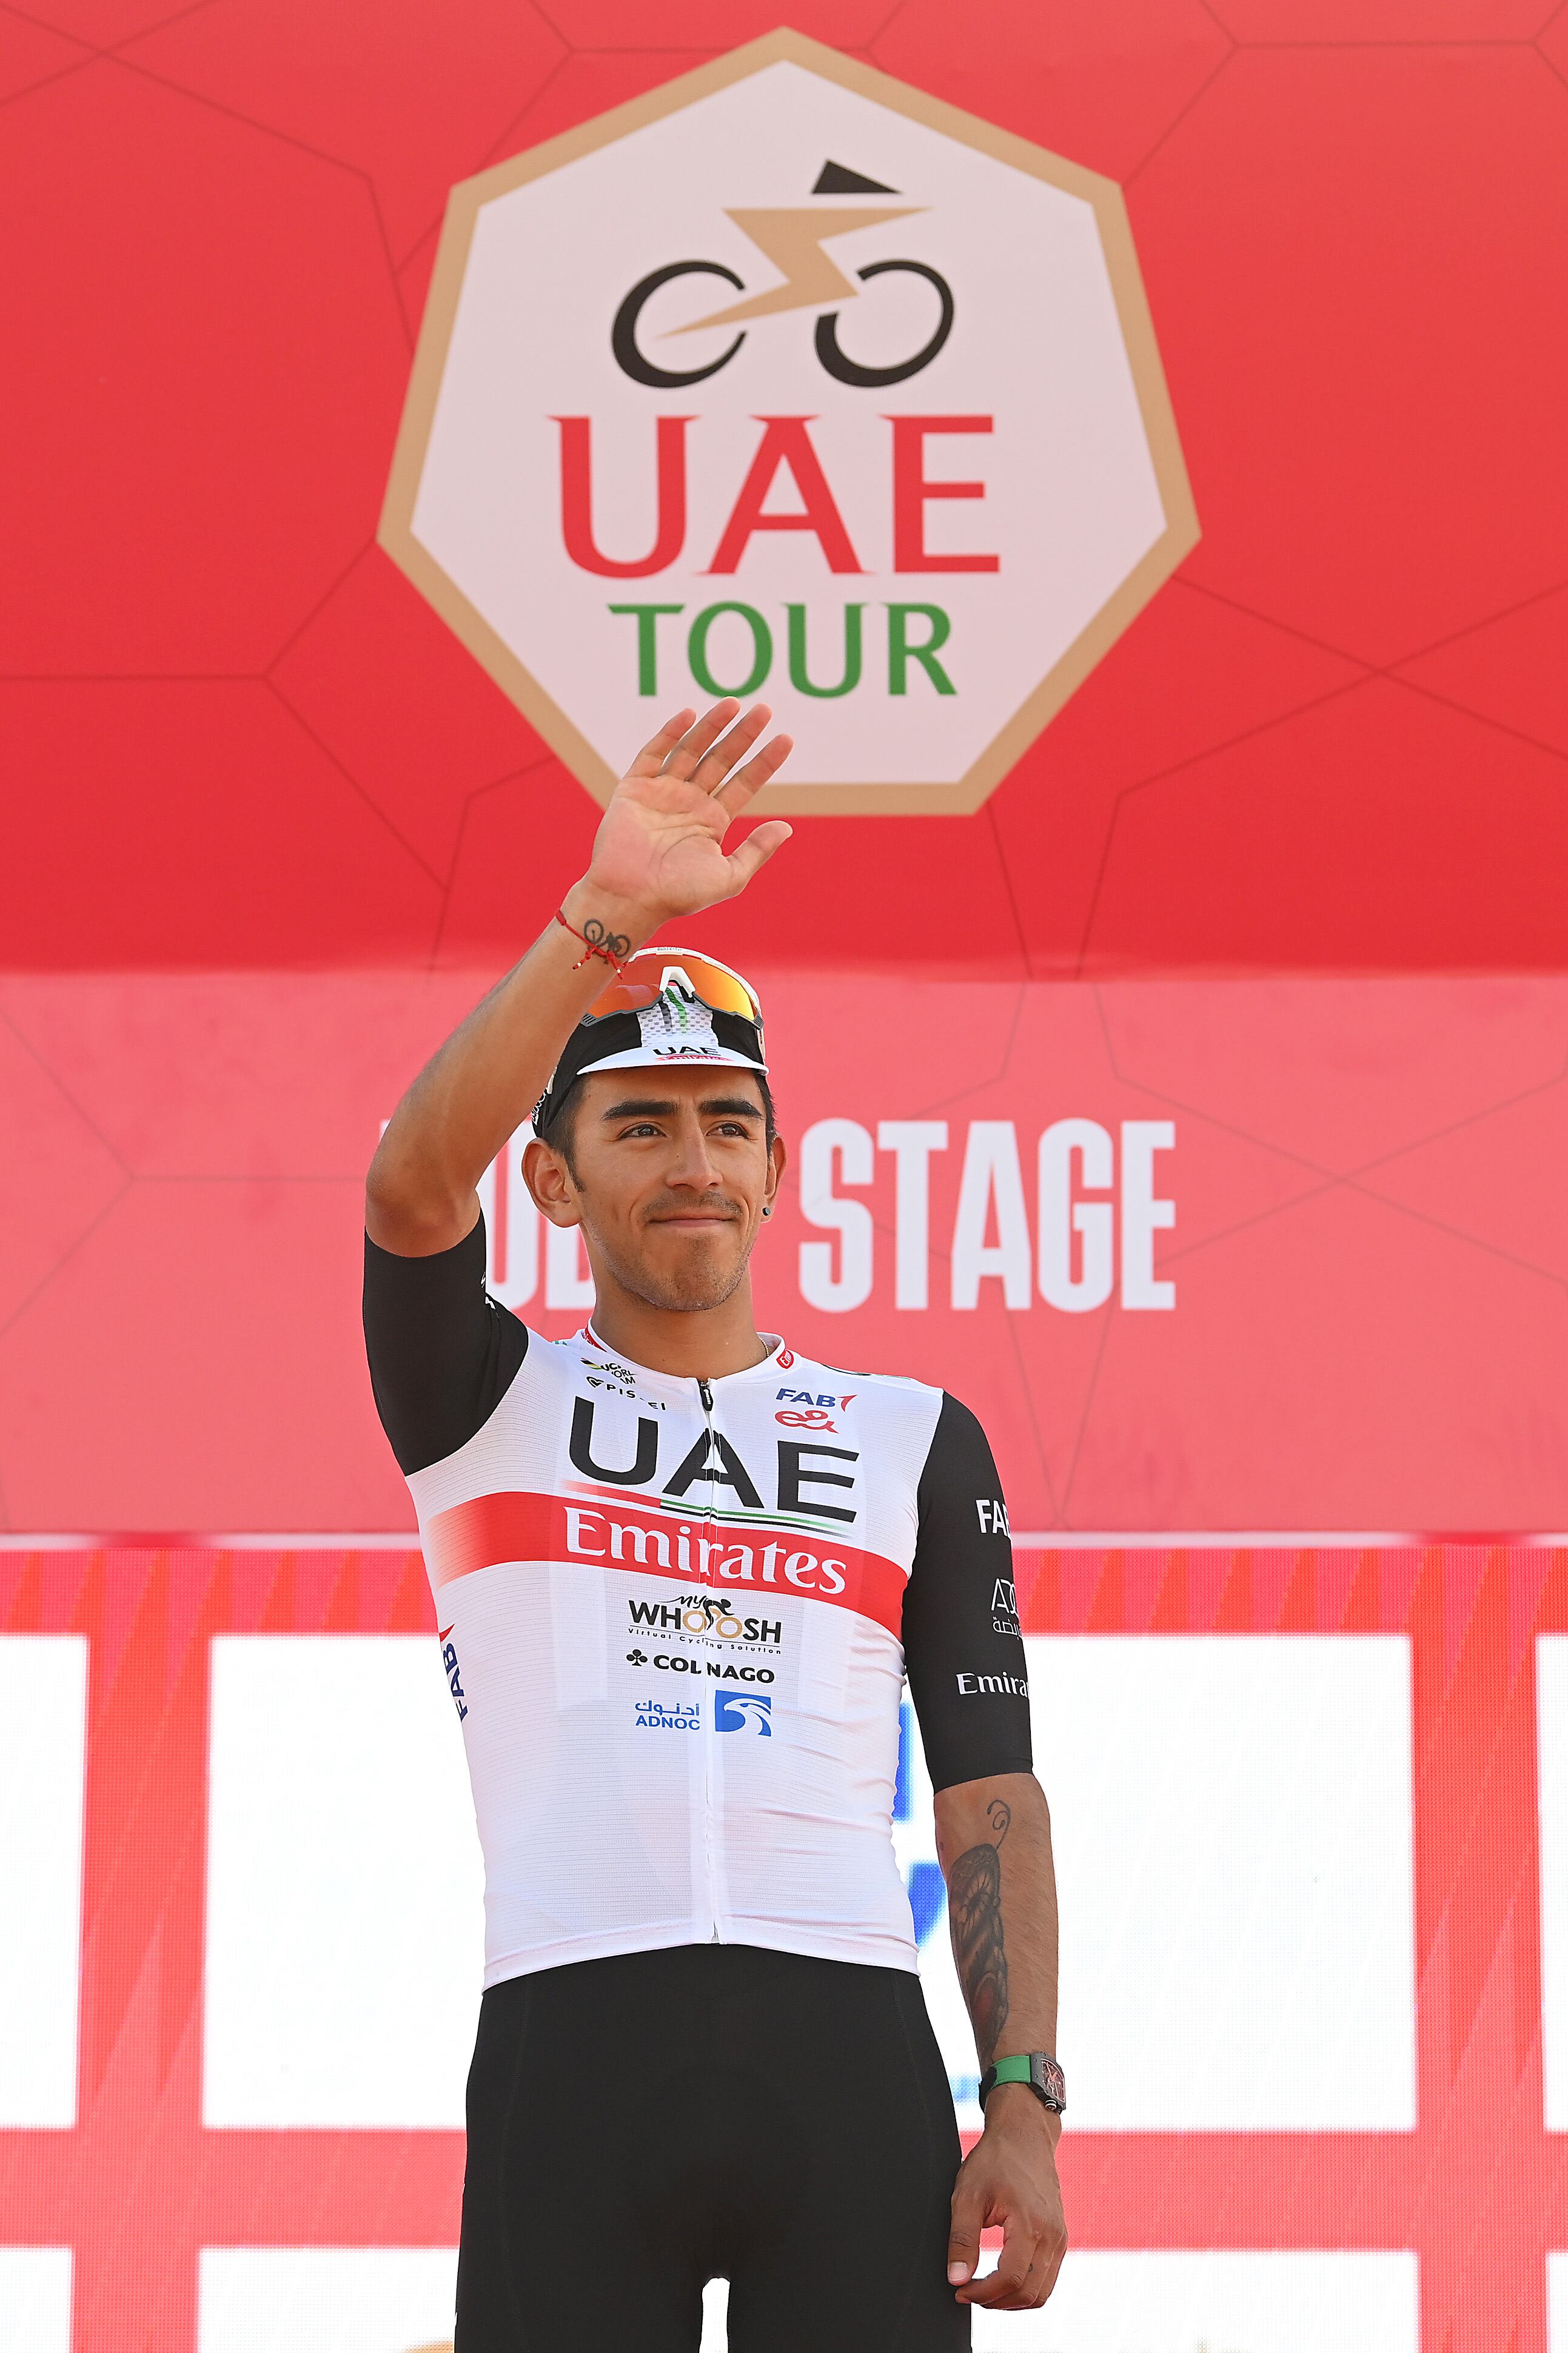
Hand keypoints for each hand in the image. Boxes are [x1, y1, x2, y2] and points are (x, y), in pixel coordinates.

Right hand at [575, 700, 792, 939]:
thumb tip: (787, 827)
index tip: (786, 739)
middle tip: (765, 710)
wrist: (630, 899)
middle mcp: (689, 802)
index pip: (744, 783)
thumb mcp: (729, 877)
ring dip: (712, 726)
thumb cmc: (678, 895)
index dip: (765, 761)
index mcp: (712, 821)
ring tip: (733, 704)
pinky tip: (689, 715)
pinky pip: (653, 754)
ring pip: (691, 750)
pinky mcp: (635, 788)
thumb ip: (757, 850)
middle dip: (743, 735)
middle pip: (722, 760)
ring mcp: (662, 792)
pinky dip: (670, 734)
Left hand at [946, 2087, 1067, 2309]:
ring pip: (1041, 2291)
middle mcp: (1052, 2235)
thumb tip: (956, 2280)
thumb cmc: (994, 2160)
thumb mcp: (968, 2195)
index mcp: (1030, 2224)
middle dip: (996, 2301)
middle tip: (968, 2293)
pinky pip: (1047, 2277)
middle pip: (1029, 2293)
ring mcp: (1059, 2237)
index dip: (983, 2293)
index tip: (960, 2291)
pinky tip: (1001, 2278)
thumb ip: (962, 2240)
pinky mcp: (1059, 2237)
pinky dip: (1025, 2287)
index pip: (1011, 2278)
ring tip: (983, 2290)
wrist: (1024, 2135)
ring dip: (1012, 2299)